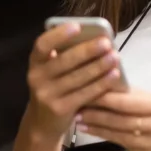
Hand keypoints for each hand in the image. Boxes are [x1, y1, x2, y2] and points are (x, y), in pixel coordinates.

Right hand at [25, 24, 123, 141]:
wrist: (43, 124)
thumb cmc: (54, 89)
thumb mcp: (51, 72)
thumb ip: (64, 56)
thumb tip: (93, 38)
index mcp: (35, 63)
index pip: (42, 45)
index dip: (58, 35)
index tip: (77, 26)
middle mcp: (37, 78)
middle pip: (64, 61)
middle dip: (87, 51)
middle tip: (106, 42)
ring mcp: (47, 95)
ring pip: (76, 78)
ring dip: (98, 66)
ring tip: (115, 57)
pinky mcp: (60, 109)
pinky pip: (84, 94)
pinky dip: (101, 84)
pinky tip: (114, 75)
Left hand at [77, 90, 150, 150]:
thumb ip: (143, 101)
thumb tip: (115, 87)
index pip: (131, 99)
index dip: (108, 94)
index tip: (89, 86)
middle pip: (123, 114)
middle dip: (98, 108)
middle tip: (77, 102)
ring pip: (120, 130)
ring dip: (97, 123)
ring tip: (78, 117)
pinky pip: (122, 143)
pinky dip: (104, 135)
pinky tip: (91, 130)